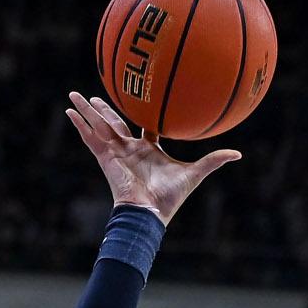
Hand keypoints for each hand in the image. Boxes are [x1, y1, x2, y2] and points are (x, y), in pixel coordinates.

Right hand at [65, 91, 239, 225]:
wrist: (149, 212)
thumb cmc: (171, 196)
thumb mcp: (196, 172)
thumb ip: (214, 160)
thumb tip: (238, 154)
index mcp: (148, 150)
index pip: (144, 129)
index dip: (144, 117)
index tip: (142, 103)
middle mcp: (130, 150)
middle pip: (115, 123)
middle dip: (104, 110)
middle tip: (95, 96)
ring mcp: (116, 153)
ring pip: (100, 126)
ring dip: (87, 110)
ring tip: (74, 95)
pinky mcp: (105, 158)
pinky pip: (91, 138)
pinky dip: (80, 125)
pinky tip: (69, 113)